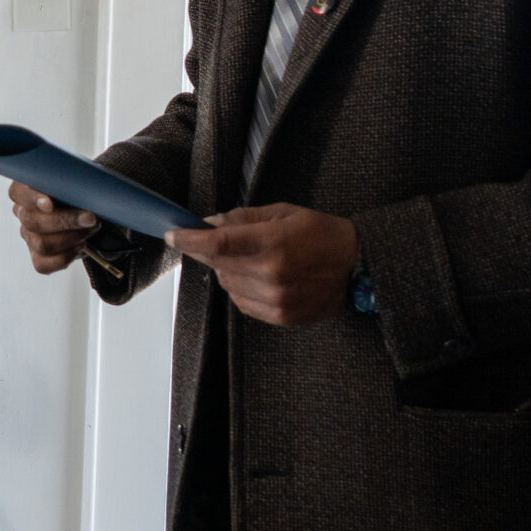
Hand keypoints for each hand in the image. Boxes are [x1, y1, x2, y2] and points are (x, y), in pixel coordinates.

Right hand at [10, 182, 99, 273]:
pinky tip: (80, 245)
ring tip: (90, 230)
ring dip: (72, 238)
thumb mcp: (78, 182)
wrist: (92, 216)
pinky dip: (67, 257)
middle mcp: (24, 214)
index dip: (32, 199)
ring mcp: (29, 237)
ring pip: (41, 244)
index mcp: (27, 190)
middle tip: (90, 218)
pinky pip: (44, 265)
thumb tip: (82, 187)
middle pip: (31, 222)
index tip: (50, 204)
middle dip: (65, 221)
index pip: (17, 193)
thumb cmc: (82, 195)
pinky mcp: (37, 257)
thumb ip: (73, 181)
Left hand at [165, 204, 358, 324]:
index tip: (172, 235)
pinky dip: (241, 288)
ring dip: (228, 270)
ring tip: (252, 259)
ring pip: (227, 285)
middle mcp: (273, 275)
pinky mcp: (280, 317)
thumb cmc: (321, 234)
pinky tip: (259, 277)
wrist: (358, 267)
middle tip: (221, 240)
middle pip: (218, 264)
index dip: (190, 239)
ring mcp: (276, 300)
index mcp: (275, 243)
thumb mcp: (284, 213)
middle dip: (211, 251)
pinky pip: (242, 303)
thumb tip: (207, 222)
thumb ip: (243, 218)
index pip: (218, 243)